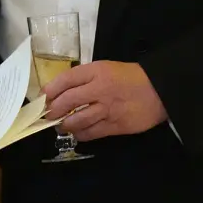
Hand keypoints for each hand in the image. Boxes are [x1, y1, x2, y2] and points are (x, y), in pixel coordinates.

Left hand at [42, 60, 166, 141]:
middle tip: (49, 115)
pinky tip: (78, 132)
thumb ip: (85, 78)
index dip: (50, 90)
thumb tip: (61, 91)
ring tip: (61, 126)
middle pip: (68, 101)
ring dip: (65, 125)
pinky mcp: (115, 126)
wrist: (159, 90)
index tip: (43, 97)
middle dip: (54, 110)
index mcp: (96, 72)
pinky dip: (80, 134)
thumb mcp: (106, 68)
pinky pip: (91, 133)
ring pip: (77, 120)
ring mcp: (107, 109)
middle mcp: (99, 89)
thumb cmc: (130, 77)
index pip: (66, 79)